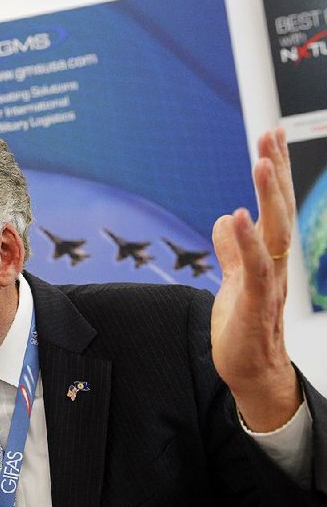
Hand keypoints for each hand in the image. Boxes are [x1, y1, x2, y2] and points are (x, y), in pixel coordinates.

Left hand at [211, 128, 300, 431]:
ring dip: (268, 197)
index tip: (272, 137)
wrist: (253, 372)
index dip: (274, 173)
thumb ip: (232, 249)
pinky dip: (245, 242)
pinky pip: (254, 269)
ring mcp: (268, 283)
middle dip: (277, 171)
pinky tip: (236, 216)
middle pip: (279, 210)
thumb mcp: (234, 279)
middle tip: (272, 134)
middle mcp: (275, 265)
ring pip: (274, 233)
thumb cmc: (245, 327)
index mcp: (269, 256)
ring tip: (262, 162)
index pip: (274, 207)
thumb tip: (226, 217)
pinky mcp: (254, 304)